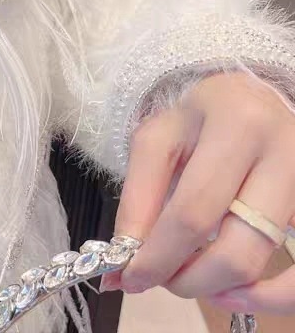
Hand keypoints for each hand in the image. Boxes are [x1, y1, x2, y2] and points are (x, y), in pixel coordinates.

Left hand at [105, 70, 294, 314]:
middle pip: (235, 247)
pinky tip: (232, 291)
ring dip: (217, 287)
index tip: (130, 278)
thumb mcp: (159, 138)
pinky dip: (269, 297)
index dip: (158, 255)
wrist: (252, 101)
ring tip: (188, 277)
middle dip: (186, 277)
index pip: (193, 210)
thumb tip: (121, 262)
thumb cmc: (200, 120)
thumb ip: (138, 195)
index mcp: (237, 124)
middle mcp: (285, 153)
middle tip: (160, 277)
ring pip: (265, 263)